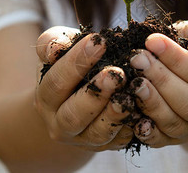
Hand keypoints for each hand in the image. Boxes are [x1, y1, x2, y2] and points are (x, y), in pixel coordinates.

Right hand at [34, 26, 133, 150]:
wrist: (75, 99)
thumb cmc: (69, 65)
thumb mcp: (58, 50)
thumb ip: (53, 43)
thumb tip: (55, 50)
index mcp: (45, 98)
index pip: (56, 82)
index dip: (76, 62)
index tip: (99, 42)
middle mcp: (60, 124)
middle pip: (74, 115)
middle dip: (96, 94)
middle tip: (116, 74)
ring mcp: (83, 139)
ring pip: (98, 133)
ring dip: (115, 114)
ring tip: (130, 94)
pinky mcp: (106, 146)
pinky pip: (119, 141)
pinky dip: (132, 127)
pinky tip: (142, 111)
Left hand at [129, 19, 187, 146]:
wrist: (186, 75)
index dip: (176, 59)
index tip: (152, 41)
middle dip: (161, 80)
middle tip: (137, 59)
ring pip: (174, 123)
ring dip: (151, 102)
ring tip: (133, 82)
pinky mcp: (173, 141)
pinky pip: (160, 140)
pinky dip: (147, 132)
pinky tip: (134, 118)